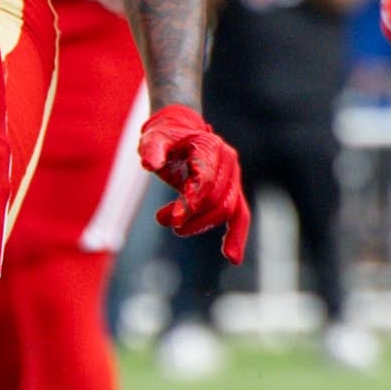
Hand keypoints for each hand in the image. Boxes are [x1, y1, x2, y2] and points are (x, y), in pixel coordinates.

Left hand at [136, 104, 249, 263]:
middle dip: (190, 215)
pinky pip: (240, 215)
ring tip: (174, 227)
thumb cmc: (165, 137)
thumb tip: (150, 164)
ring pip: (226, 210)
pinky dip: (237, 235)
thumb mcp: (153, 138)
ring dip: (200, 225)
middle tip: (162, 219)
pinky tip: (232, 258)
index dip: (190, 202)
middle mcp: (228, 160)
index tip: (172, 219)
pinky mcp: (232, 191)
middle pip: (216, 199)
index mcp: (210, 146)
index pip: (205, 180)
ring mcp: (233, 177)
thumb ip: (152, 149)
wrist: (179, 131)